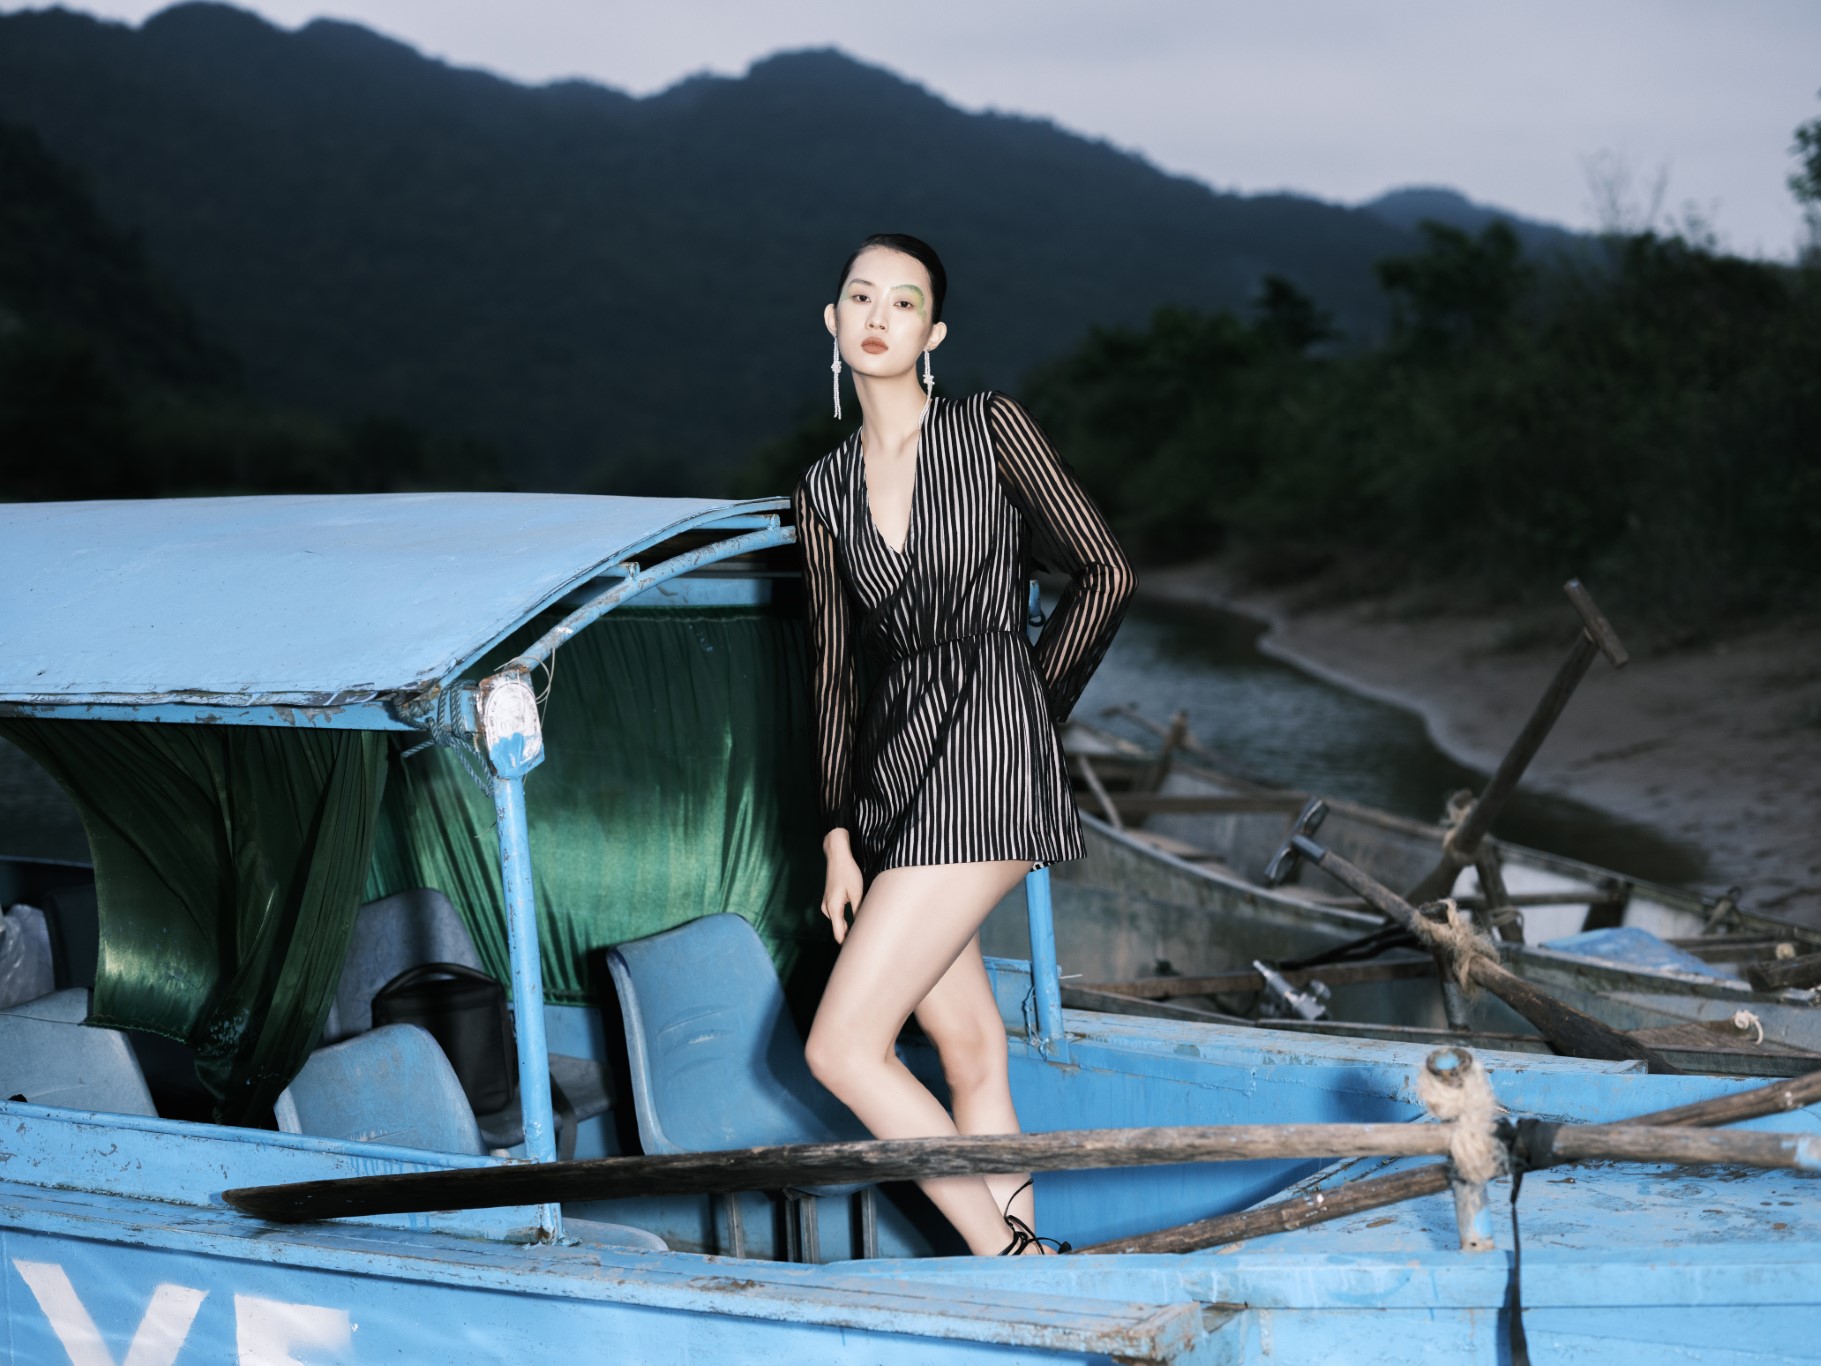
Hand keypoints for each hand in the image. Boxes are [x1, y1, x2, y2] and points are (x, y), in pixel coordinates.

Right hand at [820, 829, 865, 944]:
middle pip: (838, 930)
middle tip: (864, 946)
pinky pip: (837, 915)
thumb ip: (859, 911)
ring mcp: (827, 904)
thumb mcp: (857, 893)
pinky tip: (854, 921)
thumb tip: (863, 926)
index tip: (856, 953)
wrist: (837, 856)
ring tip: (862, 933)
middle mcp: (827, 908)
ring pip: (838, 922)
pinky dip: (844, 920)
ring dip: (847, 928)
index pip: (838, 934)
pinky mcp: (829, 900)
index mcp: (833, 908)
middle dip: (849, 937)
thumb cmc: (848, 873)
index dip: (847, 944)